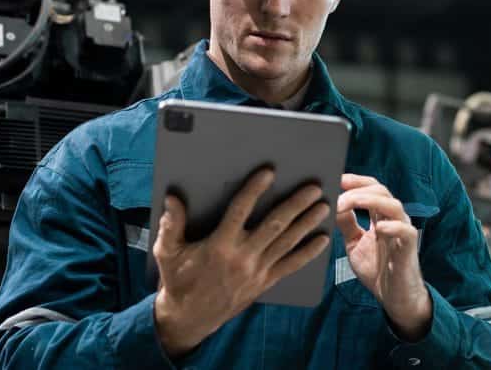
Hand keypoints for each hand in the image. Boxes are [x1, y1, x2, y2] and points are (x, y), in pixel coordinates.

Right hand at [152, 168, 330, 356]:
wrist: (189, 318)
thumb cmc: (178, 279)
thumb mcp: (167, 252)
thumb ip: (171, 224)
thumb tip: (173, 197)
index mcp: (219, 245)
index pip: (240, 211)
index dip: (254, 190)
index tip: (269, 172)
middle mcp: (242, 256)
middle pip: (274, 225)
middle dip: (295, 204)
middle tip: (312, 187)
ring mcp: (256, 271)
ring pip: (287, 242)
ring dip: (306, 223)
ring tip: (322, 205)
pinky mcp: (264, 282)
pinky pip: (290, 266)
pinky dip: (308, 253)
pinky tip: (322, 240)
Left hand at [336, 174, 431, 340]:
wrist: (393, 297)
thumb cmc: (376, 268)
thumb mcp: (354, 243)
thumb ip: (347, 224)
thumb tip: (332, 204)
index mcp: (380, 215)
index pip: (371, 189)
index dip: (355, 181)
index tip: (336, 178)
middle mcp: (393, 219)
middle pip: (381, 191)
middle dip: (358, 189)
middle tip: (338, 191)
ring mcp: (402, 231)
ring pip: (394, 205)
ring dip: (371, 201)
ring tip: (351, 203)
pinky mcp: (409, 248)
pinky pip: (406, 231)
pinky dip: (393, 226)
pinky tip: (378, 227)